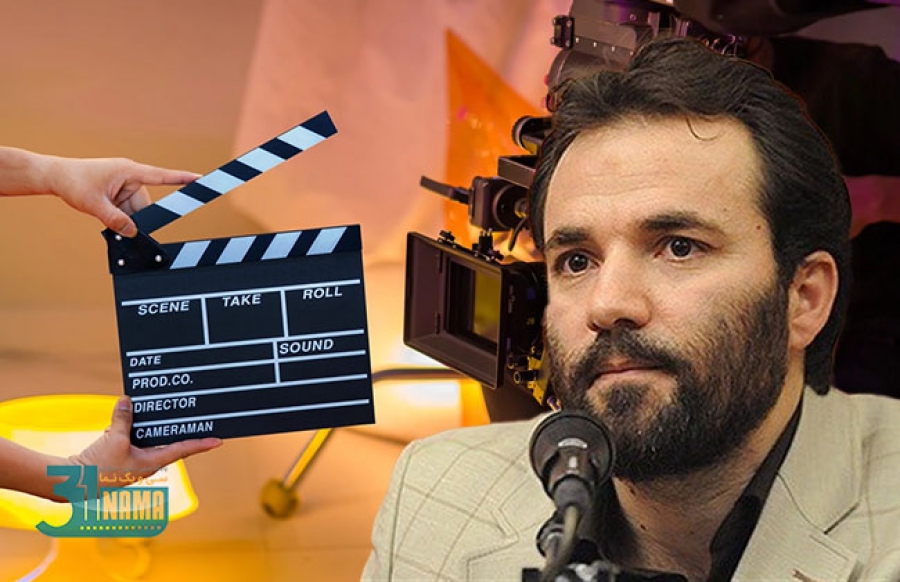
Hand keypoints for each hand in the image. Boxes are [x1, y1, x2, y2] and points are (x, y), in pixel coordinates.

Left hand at [45, 156, 198, 236]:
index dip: (182, 179)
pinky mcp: (119, 192)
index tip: (200, 179)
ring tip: (105, 216)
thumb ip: (115, 220)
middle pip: (146, 205)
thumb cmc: (73, 181)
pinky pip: (128, 210)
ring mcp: (125, 185)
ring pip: (137, 210)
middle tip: (120, 226)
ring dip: (125, 218)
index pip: (161, 176)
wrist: (55, 176)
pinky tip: (107, 215)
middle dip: (135, 218)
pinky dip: (121, 217)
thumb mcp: (94, 204)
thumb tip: (132, 233)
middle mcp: (131, 176)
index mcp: (129, 171)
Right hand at [70, 396, 220, 486]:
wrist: (74, 482)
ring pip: (152, 438)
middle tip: (199, 416)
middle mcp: (148, 461)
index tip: (219, 440)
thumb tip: (127, 401)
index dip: (201, 444)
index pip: (183, 450)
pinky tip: (133, 412)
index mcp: (153, 462)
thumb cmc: (98, 468)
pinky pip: (135, 437)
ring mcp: (136, 459)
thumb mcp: (113, 439)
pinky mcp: (123, 455)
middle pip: (171, 441)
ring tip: (168, 407)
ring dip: (157, 424)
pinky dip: (136, 426)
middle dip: (182, 429)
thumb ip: (123, 419)